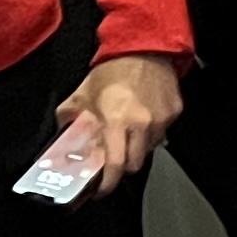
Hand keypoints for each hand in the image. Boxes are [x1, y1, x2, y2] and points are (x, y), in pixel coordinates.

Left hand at [57, 53, 179, 190]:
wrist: (145, 46)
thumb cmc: (113, 70)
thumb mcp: (82, 94)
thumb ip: (69, 119)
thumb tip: (61, 139)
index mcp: (117, 121)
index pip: (116, 165)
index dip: (108, 184)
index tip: (100, 190)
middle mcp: (143, 124)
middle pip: (135, 165)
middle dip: (122, 168)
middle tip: (112, 162)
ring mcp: (162, 120)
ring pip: (149, 149)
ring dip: (137, 148)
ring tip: (127, 134)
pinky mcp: (175, 113)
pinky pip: (162, 133)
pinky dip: (150, 132)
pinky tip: (142, 118)